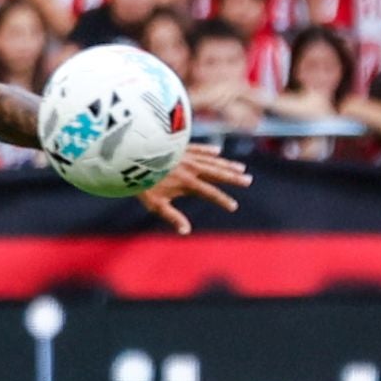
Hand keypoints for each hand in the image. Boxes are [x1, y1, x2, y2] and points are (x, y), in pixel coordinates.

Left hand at [135, 145, 249, 235]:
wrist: (132, 158)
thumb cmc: (142, 184)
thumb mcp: (156, 204)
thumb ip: (173, 217)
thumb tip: (186, 232)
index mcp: (187, 183)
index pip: (210, 194)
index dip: (223, 201)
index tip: (233, 206)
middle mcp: (191, 169)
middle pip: (217, 174)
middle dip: (234, 178)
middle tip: (248, 181)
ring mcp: (186, 156)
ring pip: (212, 160)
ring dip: (227, 165)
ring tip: (241, 168)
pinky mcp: (179, 147)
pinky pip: (198, 148)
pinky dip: (208, 150)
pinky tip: (217, 151)